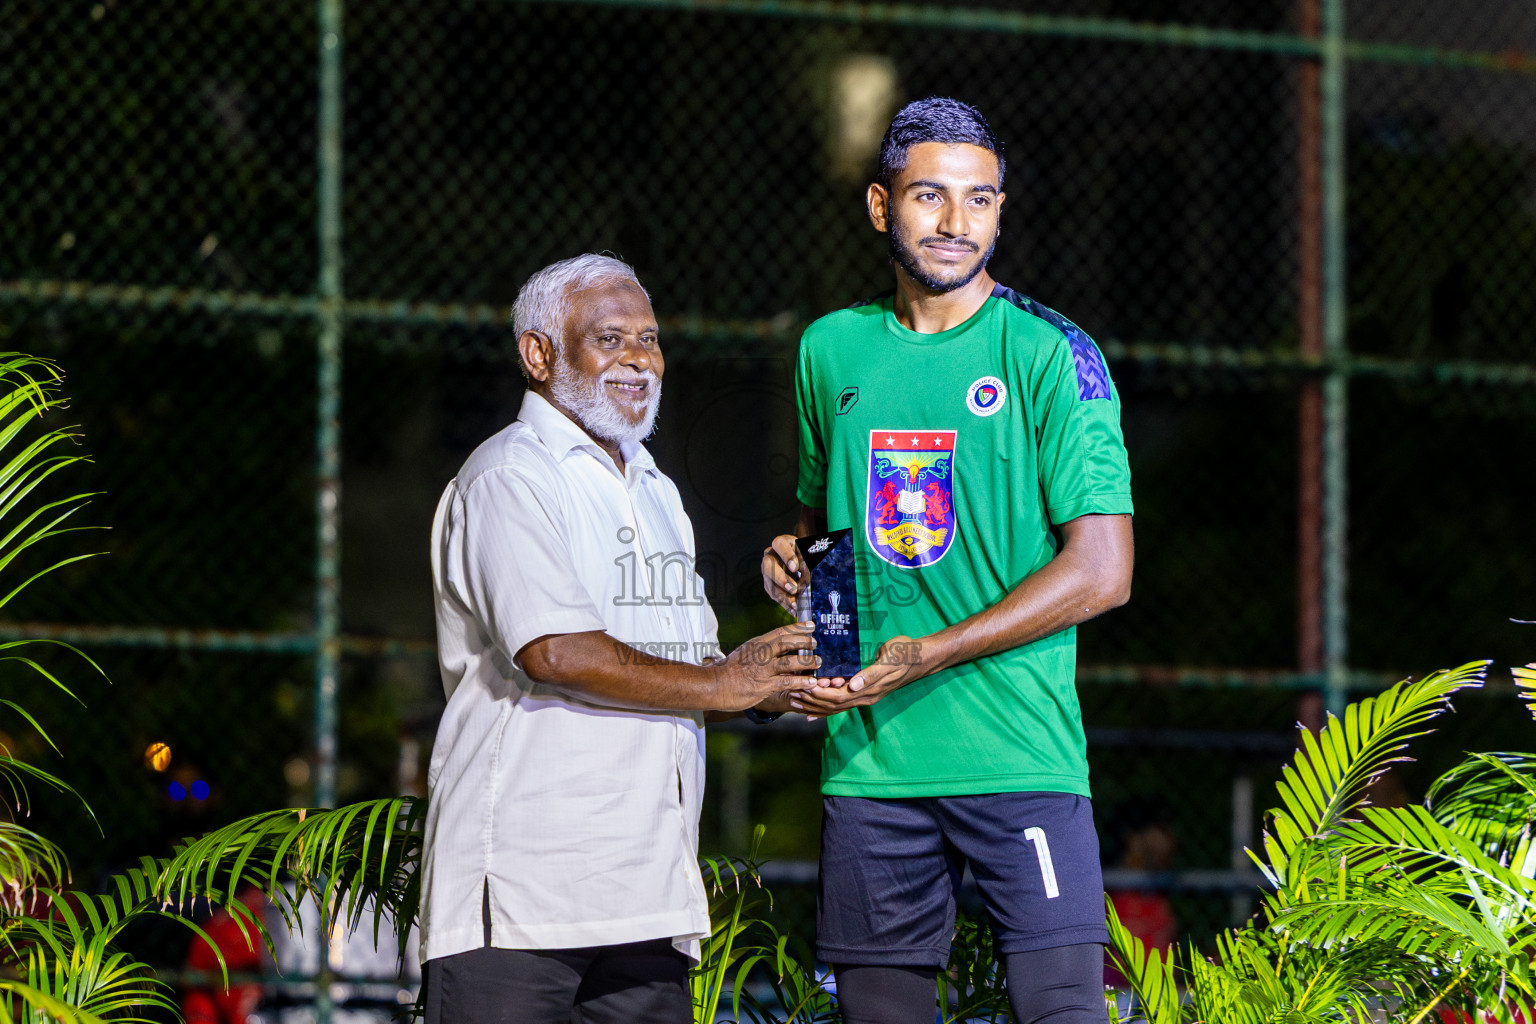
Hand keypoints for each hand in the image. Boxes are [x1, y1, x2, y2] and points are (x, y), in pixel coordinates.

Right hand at [711, 622, 817, 710]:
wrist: (714, 685)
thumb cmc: (728, 671)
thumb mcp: (744, 653)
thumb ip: (760, 650)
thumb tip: (777, 647)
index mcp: (756, 644)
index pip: (780, 631)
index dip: (797, 628)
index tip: (810, 625)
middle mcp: (760, 654)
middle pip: (786, 642)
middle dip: (804, 641)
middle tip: (815, 643)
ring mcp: (762, 670)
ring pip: (790, 662)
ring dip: (807, 661)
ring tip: (818, 662)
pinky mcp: (764, 685)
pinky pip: (787, 681)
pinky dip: (801, 681)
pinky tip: (811, 682)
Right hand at [760, 534, 802, 613]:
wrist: (800, 562)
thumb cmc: (806, 555)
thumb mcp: (808, 554)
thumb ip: (807, 562)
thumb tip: (808, 578)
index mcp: (781, 543)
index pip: (779, 544)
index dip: (786, 555)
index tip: (795, 567)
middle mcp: (770, 556)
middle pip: (768, 565)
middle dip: (781, 579)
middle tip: (794, 589)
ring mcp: (767, 570)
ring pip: (770, 583)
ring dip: (782, 595)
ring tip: (795, 604)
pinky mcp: (769, 584)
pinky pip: (773, 594)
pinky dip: (784, 603)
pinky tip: (794, 610)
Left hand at [788, 635, 928, 718]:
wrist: (920, 658)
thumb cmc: (904, 654)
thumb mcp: (890, 659)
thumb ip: (871, 673)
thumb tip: (853, 685)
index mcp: (869, 690)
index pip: (838, 696)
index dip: (820, 694)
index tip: (803, 687)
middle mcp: (865, 697)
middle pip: (833, 704)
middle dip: (812, 700)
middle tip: (791, 694)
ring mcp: (865, 696)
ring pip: (835, 706)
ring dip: (815, 704)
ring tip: (796, 700)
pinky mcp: (864, 692)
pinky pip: (842, 703)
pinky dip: (826, 707)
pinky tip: (813, 710)